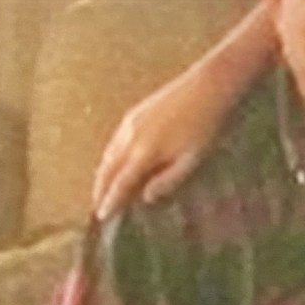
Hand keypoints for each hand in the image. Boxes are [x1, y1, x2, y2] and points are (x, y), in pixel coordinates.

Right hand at [92, 69, 225, 219]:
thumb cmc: (205, 127)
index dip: (110, 201)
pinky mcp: (135, 113)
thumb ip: (168, 180)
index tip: (102, 216)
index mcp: (145, 153)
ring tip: (102, 188)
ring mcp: (130, 123)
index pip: (121, 183)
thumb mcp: (192, 159)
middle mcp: (131, 138)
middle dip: (100, 189)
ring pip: (108, 154)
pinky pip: (114, 140)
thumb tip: (145, 197)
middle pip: (107, 169)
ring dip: (102, 173)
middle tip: (96, 206)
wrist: (207, 88)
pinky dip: (109, 156)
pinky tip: (115, 160)